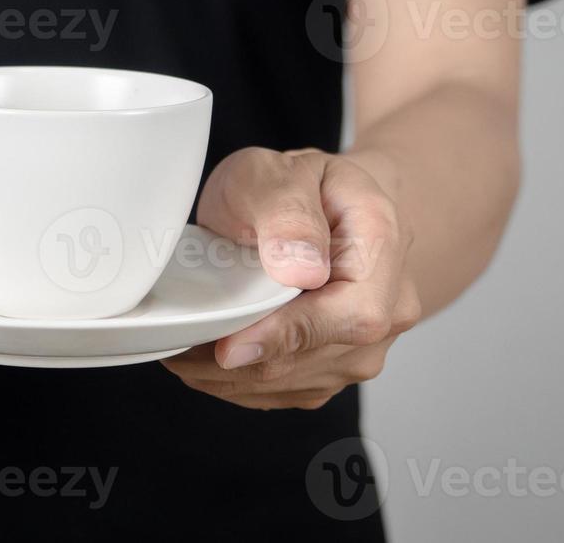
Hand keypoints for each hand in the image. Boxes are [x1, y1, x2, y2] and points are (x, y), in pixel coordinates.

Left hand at [163, 148, 420, 409]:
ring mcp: (362, 347)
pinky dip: (233, 381)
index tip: (229, 345)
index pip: (352, 316)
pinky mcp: (331, 370)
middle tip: (174, 343)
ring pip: (292, 383)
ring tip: (179, 346)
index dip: (289, 335)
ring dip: (228, 376)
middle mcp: (389, 309)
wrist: (327, 203)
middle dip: (239, 359)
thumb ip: (288, 212)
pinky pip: (281, 391)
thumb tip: (300, 270)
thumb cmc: (304, 185)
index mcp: (382, 250)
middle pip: (315, 358)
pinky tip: (200, 356)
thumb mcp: (283, 172)